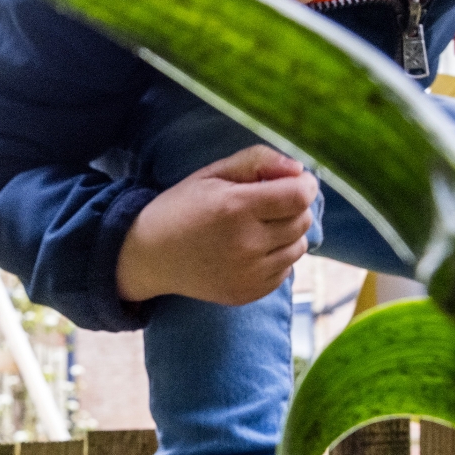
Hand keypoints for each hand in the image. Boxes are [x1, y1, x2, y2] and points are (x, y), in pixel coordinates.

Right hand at [116, 145, 317, 305]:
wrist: (150, 256)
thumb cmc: (182, 208)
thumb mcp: (212, 173)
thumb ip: (257, 161)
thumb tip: (299, 170)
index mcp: (235, 208)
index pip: (299, 196)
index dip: (304, 184)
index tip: (295, 181)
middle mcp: (246, 244)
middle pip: (302, 221)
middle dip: (293, 207)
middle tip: (268, 204)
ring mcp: (248, 274)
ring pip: (299, 247)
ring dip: (287, 234)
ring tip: (259, 227)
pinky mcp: (248, 293)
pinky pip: (285, 271)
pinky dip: (276, 258)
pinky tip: (251, 250)